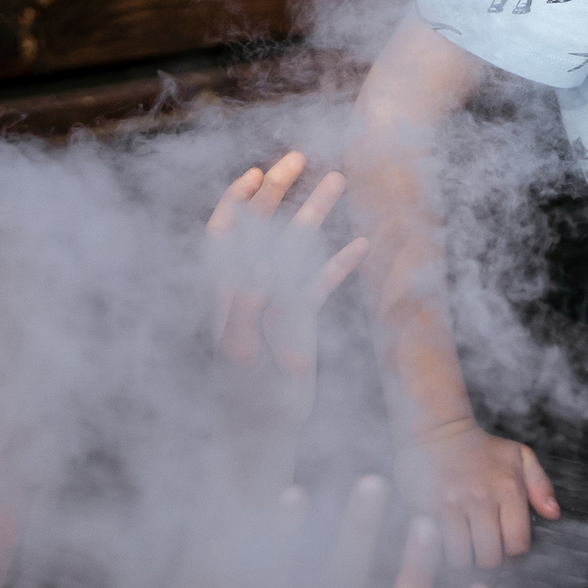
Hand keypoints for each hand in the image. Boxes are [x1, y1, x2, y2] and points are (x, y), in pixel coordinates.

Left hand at [206, 153, 370, 457]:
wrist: (260, 430)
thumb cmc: (242, 395)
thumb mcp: (239, 352)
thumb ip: (244, 312)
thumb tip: (258, 272)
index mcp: (226, 292)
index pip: (226, 234)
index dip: (237, 201)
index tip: (255, 173)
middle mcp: (251, 287)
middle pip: (263, 227)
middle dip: (278, 191)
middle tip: (299, 158)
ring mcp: (278, 300)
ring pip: (297, 247)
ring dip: (314, 213)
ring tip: (338, 180)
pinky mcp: (301, 321)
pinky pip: (322, 284)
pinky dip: (339, 263)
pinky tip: (360, 243)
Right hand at [398, 417, 559, 569]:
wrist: (443, 434)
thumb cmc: (485, 449)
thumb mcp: (521, 456)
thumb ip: (541, 486)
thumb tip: (553, 514)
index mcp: (508, 488)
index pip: (517, 544)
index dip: (514, 552)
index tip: (508, 547)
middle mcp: (481, 499)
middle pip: (489, 557)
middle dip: (490, 560)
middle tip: (487, 551)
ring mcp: (452, 505)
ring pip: (461, 558)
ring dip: (465, 558)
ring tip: (467, 548)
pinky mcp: (428, 508)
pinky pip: (438, 547)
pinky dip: (444, 551)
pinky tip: (450, 542)